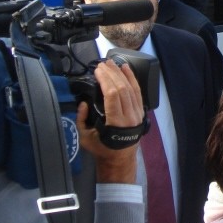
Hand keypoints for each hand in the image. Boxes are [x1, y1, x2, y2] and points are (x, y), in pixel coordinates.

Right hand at [78, 59, 144, 183]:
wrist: (120, 159)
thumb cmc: (102, 149)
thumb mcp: (85, 138)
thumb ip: (82, 119)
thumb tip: (83, 103)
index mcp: (116, 123)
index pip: (113, 95)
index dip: (106, 80)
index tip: (97, 70)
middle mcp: (129, 116)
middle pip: (122, 88)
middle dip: (112, 74)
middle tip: (102, 64)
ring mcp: (137, 113)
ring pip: (131, 88)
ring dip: (121, 73)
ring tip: (112, 63)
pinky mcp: (140, 111)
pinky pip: (138, 91)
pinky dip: (132, 78)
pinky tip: (126, 68)